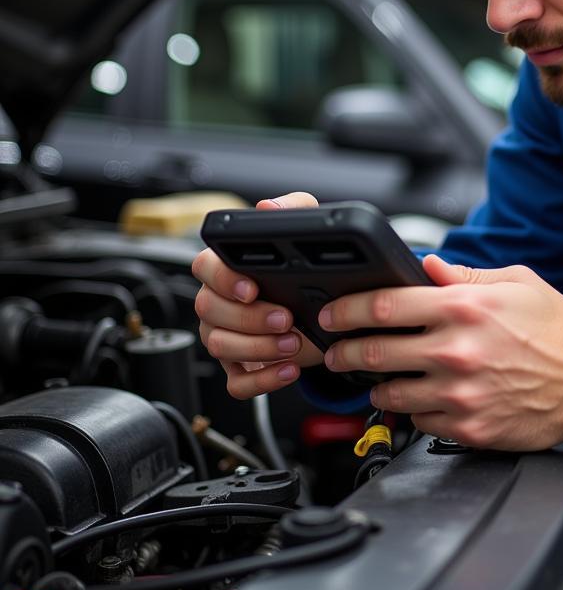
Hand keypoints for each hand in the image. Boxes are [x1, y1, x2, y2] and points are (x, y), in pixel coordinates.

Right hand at [192, 191, 322, 398]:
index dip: (224, 279)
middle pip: (211, 311)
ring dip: (259, 348)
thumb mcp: (308, 236)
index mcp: (228, 268)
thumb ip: (294, 209)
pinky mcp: (238, 368)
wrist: (329, 315)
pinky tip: (288, 372)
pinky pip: (236, 383)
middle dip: (250, 318)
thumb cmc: (308, 274)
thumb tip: (267, 206)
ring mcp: (224, 336)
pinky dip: (262, 381)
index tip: (251, 288)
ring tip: (294, 344)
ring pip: (220, 346)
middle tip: (287, 319)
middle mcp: (218, 302)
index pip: (205, 267)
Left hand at [319, 255, 562, 454]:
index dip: (346, 309)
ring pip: (389, 394)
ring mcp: (460, 395)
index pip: (383, 306)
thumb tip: (426, 266)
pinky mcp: (468, 429)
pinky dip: (412, 410)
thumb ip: (465, 275)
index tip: (332, 313)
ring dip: (374, 385)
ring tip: (376, 377)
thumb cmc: (560, 332)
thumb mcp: (518, 283)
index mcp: (464, 309)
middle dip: (342, 352)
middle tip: (335, 351)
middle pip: (373, 353)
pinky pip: (419, 423)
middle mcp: (457, 352)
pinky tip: (421, 398)